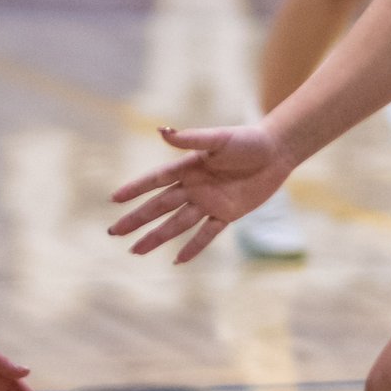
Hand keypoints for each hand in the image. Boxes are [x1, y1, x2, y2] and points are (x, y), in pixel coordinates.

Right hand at [107, 124, 293, 262]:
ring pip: (176, 224)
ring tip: (135, 250)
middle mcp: (194, 187)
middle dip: (136, 220)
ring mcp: (209, 202)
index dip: (135, 189)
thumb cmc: (248, 140)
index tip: (114, 199)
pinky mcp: (227, 214)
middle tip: (114, 232)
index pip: (155, 181)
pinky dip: (193, 247)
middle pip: (159, 207)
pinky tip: (176, 260)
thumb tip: (161, 131)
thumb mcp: (219, 138)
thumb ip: (191, 138)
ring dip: (156, 237)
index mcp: (188, 167)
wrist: (277, 152)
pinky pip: (206, 234)